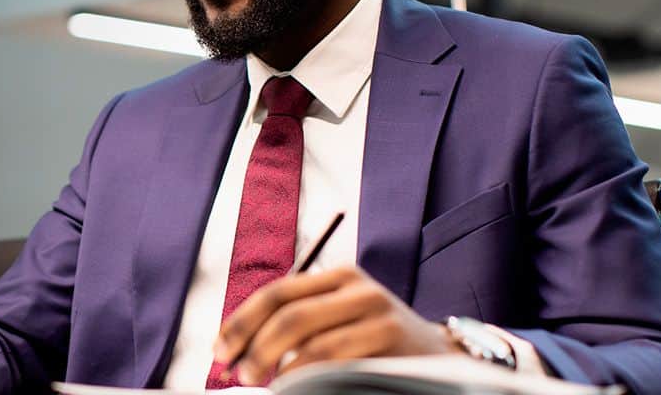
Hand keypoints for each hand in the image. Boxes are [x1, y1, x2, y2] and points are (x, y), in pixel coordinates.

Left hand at [213, 266, 462, 384]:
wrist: (441, 357)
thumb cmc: (375, 342)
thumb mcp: (338, 319)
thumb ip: (296, 322)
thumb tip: (236, 348)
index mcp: (337, 276)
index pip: (276, 294)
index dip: (241, 323)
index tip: (219, 351)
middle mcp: (358, 288)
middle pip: (290, 316)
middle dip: (255, 347)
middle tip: (239, 375)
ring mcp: (378, 314)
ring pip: (314, 343)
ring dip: (280, 369)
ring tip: (265, 384)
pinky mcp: (393, 343)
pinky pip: (340, 364)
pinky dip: (310, 378)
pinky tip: (297, 386)